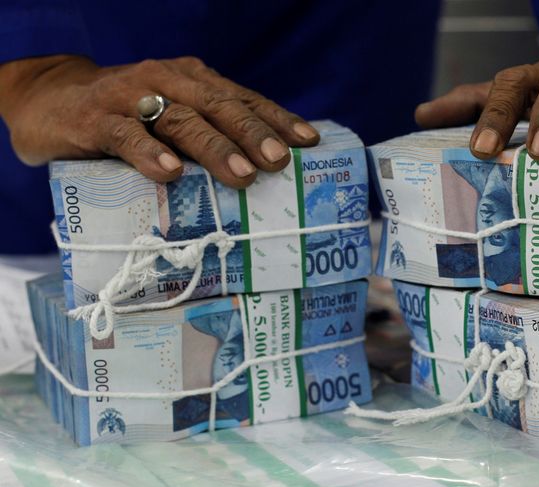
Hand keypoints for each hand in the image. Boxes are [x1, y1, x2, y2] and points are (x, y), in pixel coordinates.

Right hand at [0, 55, 319, 187]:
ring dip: (214, 148)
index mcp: (194, 80)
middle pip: (218, 107)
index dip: (276, 118)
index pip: (242, 98)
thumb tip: (264, 176)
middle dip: (252, 134)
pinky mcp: (96, 119)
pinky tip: (172, 173)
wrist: (53, 101)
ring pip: (179, 119)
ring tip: (242, 175)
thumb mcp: (173, 119)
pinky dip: (149, 154)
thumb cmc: (128, 118)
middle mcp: (168, 81)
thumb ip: (208, 135)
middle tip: (278, 162)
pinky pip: (126, 136)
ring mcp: (131, 97)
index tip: (307, 142)